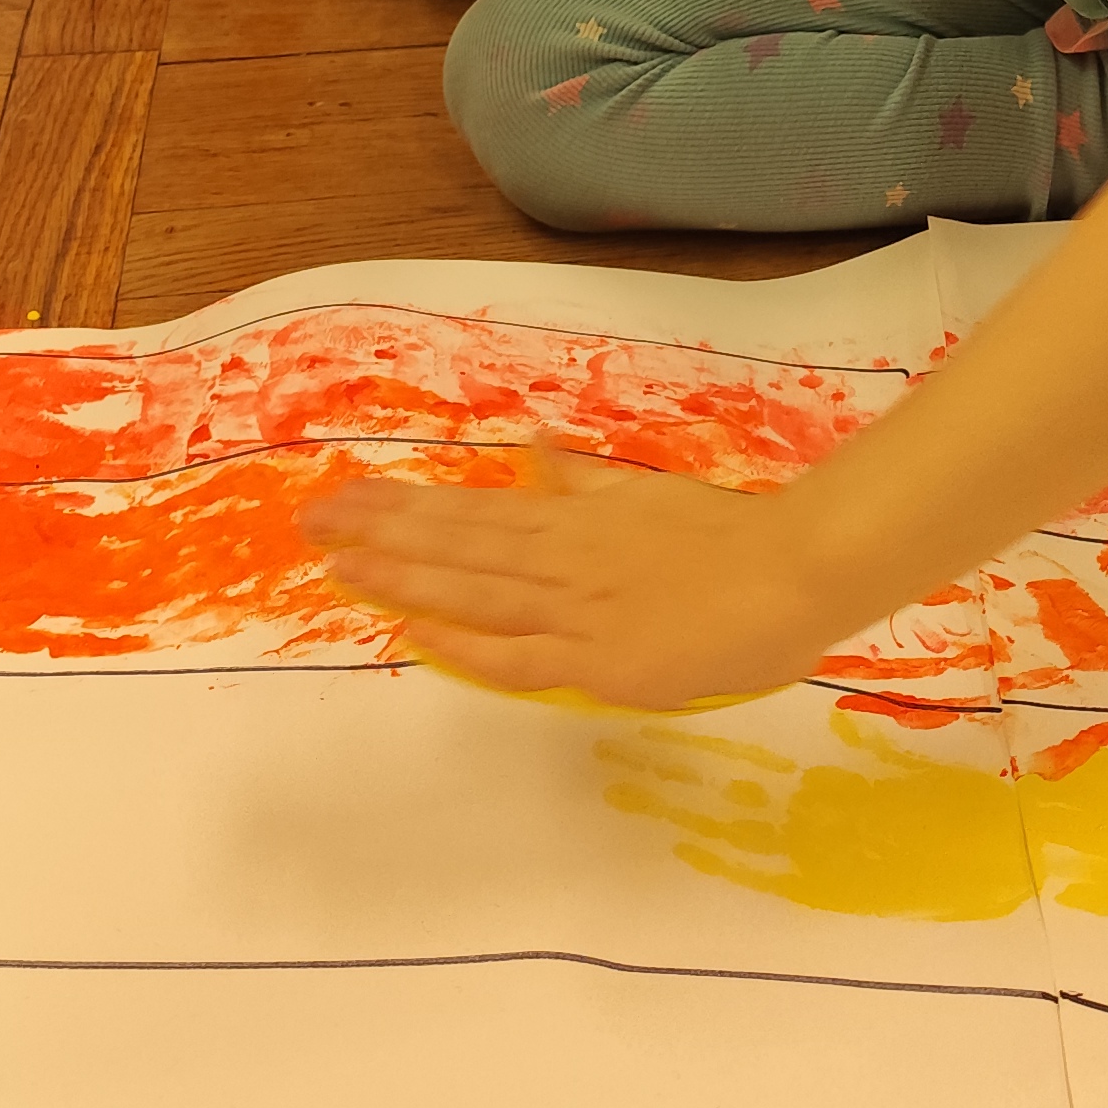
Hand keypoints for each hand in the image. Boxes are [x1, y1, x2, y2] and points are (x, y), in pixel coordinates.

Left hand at [307, 449, 839, 711]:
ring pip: (472, 587)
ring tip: (338, 563)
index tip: (347, 498)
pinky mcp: (599, 658)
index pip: (471, 513)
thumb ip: (585, 481)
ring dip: (402, 574)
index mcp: (574, 520)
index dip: (404, 508)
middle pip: (456, 542)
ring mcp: (576, 606)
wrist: (796, 571)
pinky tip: (413, 633)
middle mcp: (562, 557)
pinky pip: (516, 653)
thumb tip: (533, 448)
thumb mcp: (647, 495)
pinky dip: (463, 642)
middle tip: (310, 521)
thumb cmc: (733, 537)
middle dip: (380, 533)